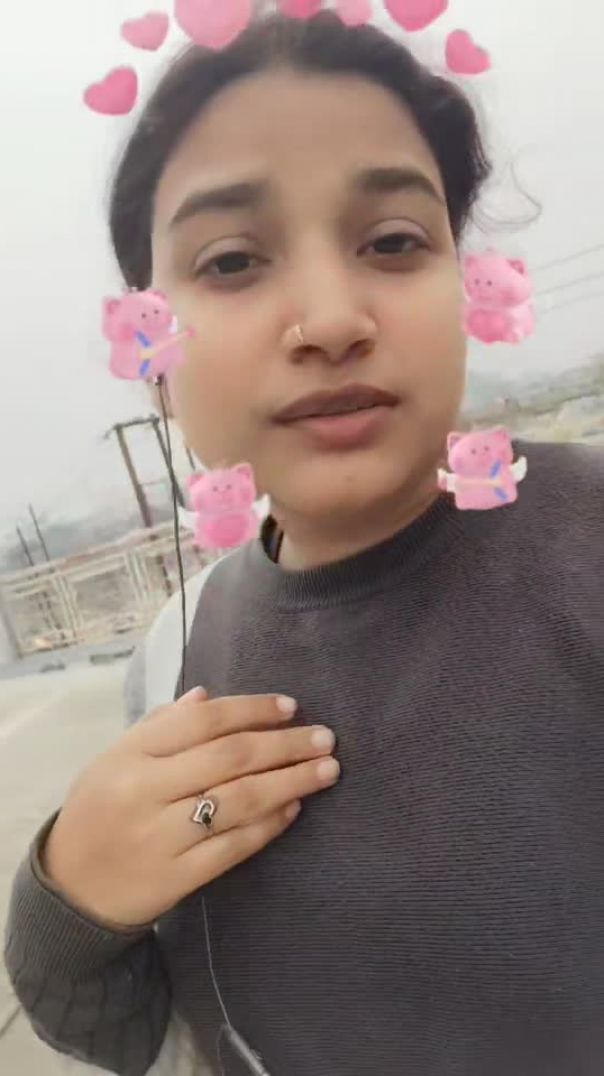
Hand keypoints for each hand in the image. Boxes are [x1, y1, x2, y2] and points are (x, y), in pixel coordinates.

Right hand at [43, 690, 338, 927]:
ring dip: (290, 782)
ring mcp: (161, 837)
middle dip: (285, 745)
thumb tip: (209, 696)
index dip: (251, 709)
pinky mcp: (176, 878)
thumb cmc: (100, 811)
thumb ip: (160, 726)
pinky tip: (294, 808)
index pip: (201, 721)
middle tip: (326, 737)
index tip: (290, 706)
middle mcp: (145, 791)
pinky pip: (233, 846)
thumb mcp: (115, 759)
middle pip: (229, 758)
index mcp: (129, 755)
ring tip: (326, 770)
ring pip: (238, 801)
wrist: (70, 890)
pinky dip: (269, 825)